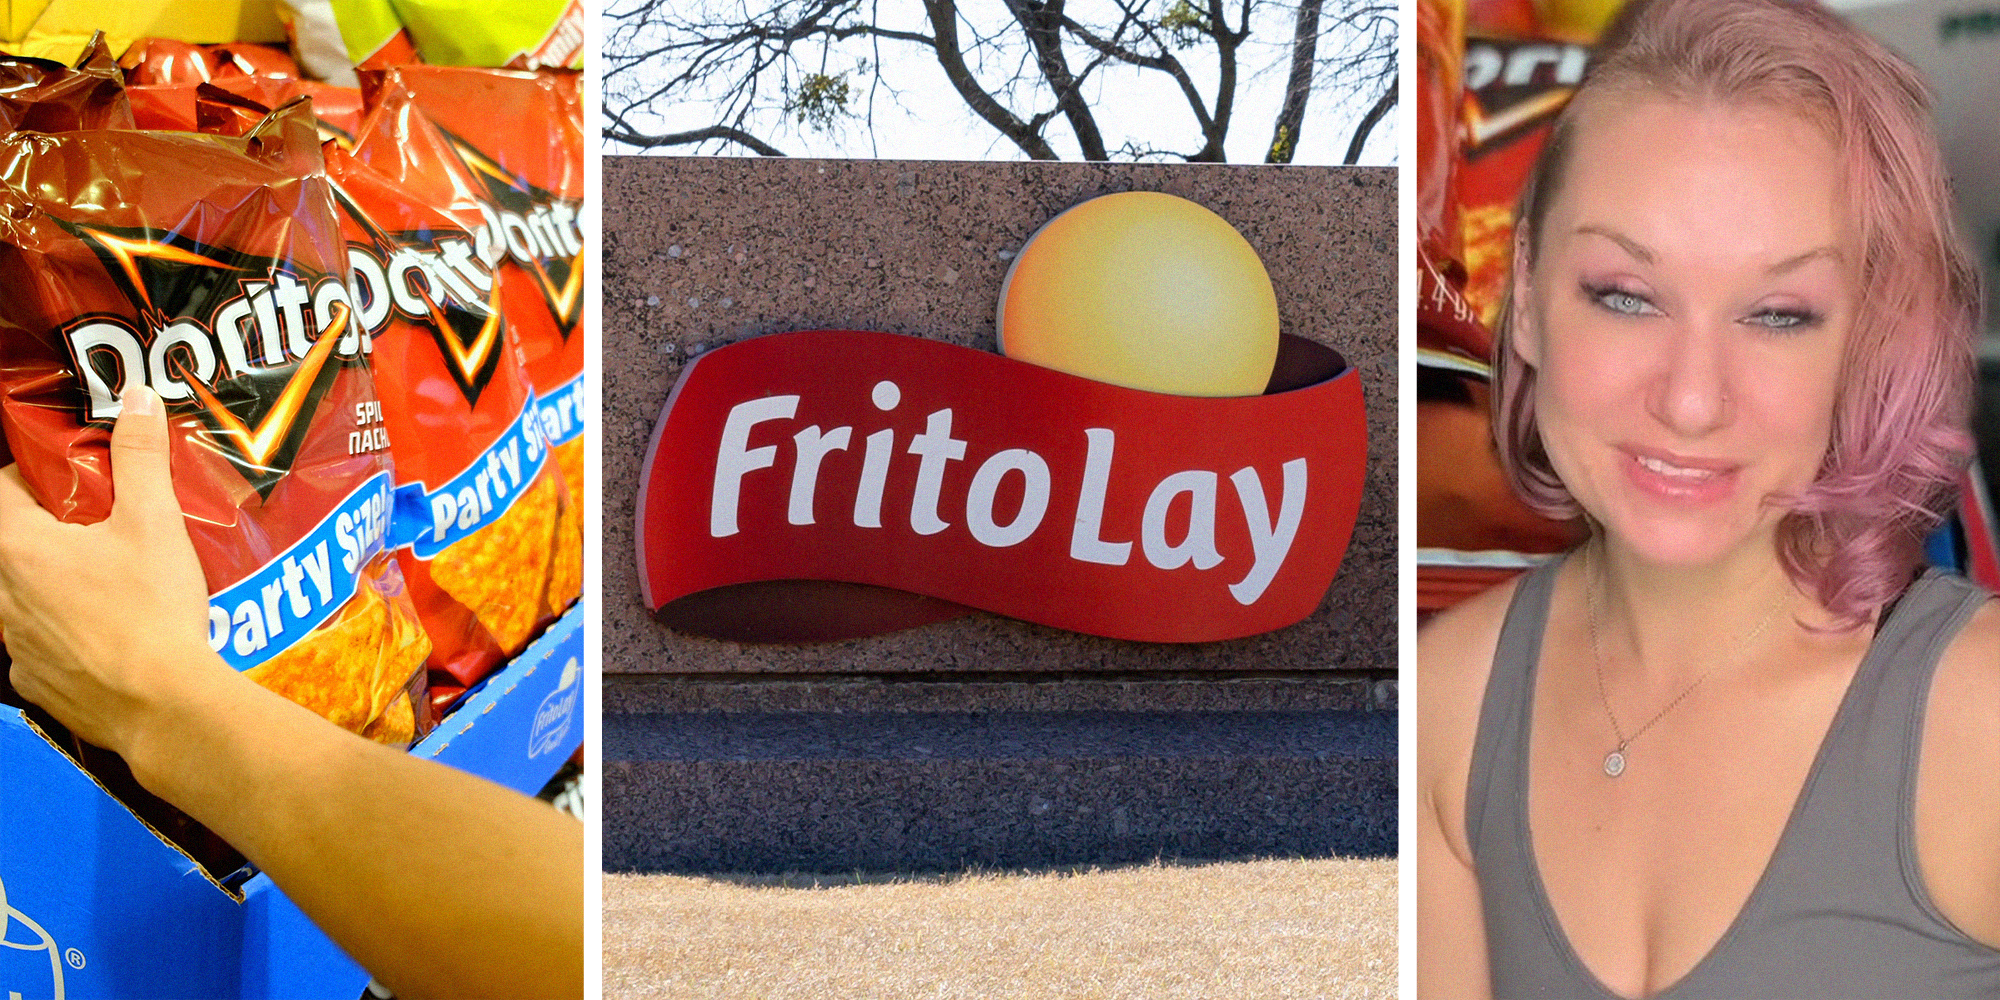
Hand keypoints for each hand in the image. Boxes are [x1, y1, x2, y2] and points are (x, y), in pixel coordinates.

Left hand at [0, 383, 225, 756]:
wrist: (164, 705)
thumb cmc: (152, 611)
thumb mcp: (154, 521)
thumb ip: (140, 456)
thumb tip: (137, 399)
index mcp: (19, 549)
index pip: (1, 490)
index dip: (33, 474)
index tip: (72, 474)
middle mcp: (3, 597)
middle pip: (13, 544)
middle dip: (51, 529)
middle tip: (102, 524)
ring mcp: (17, 645)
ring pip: (25, 597)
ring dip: (57, 582)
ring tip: (112, 580)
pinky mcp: (36, 682)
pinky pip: (40, 645)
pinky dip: (67, 633)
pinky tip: (110, 633)